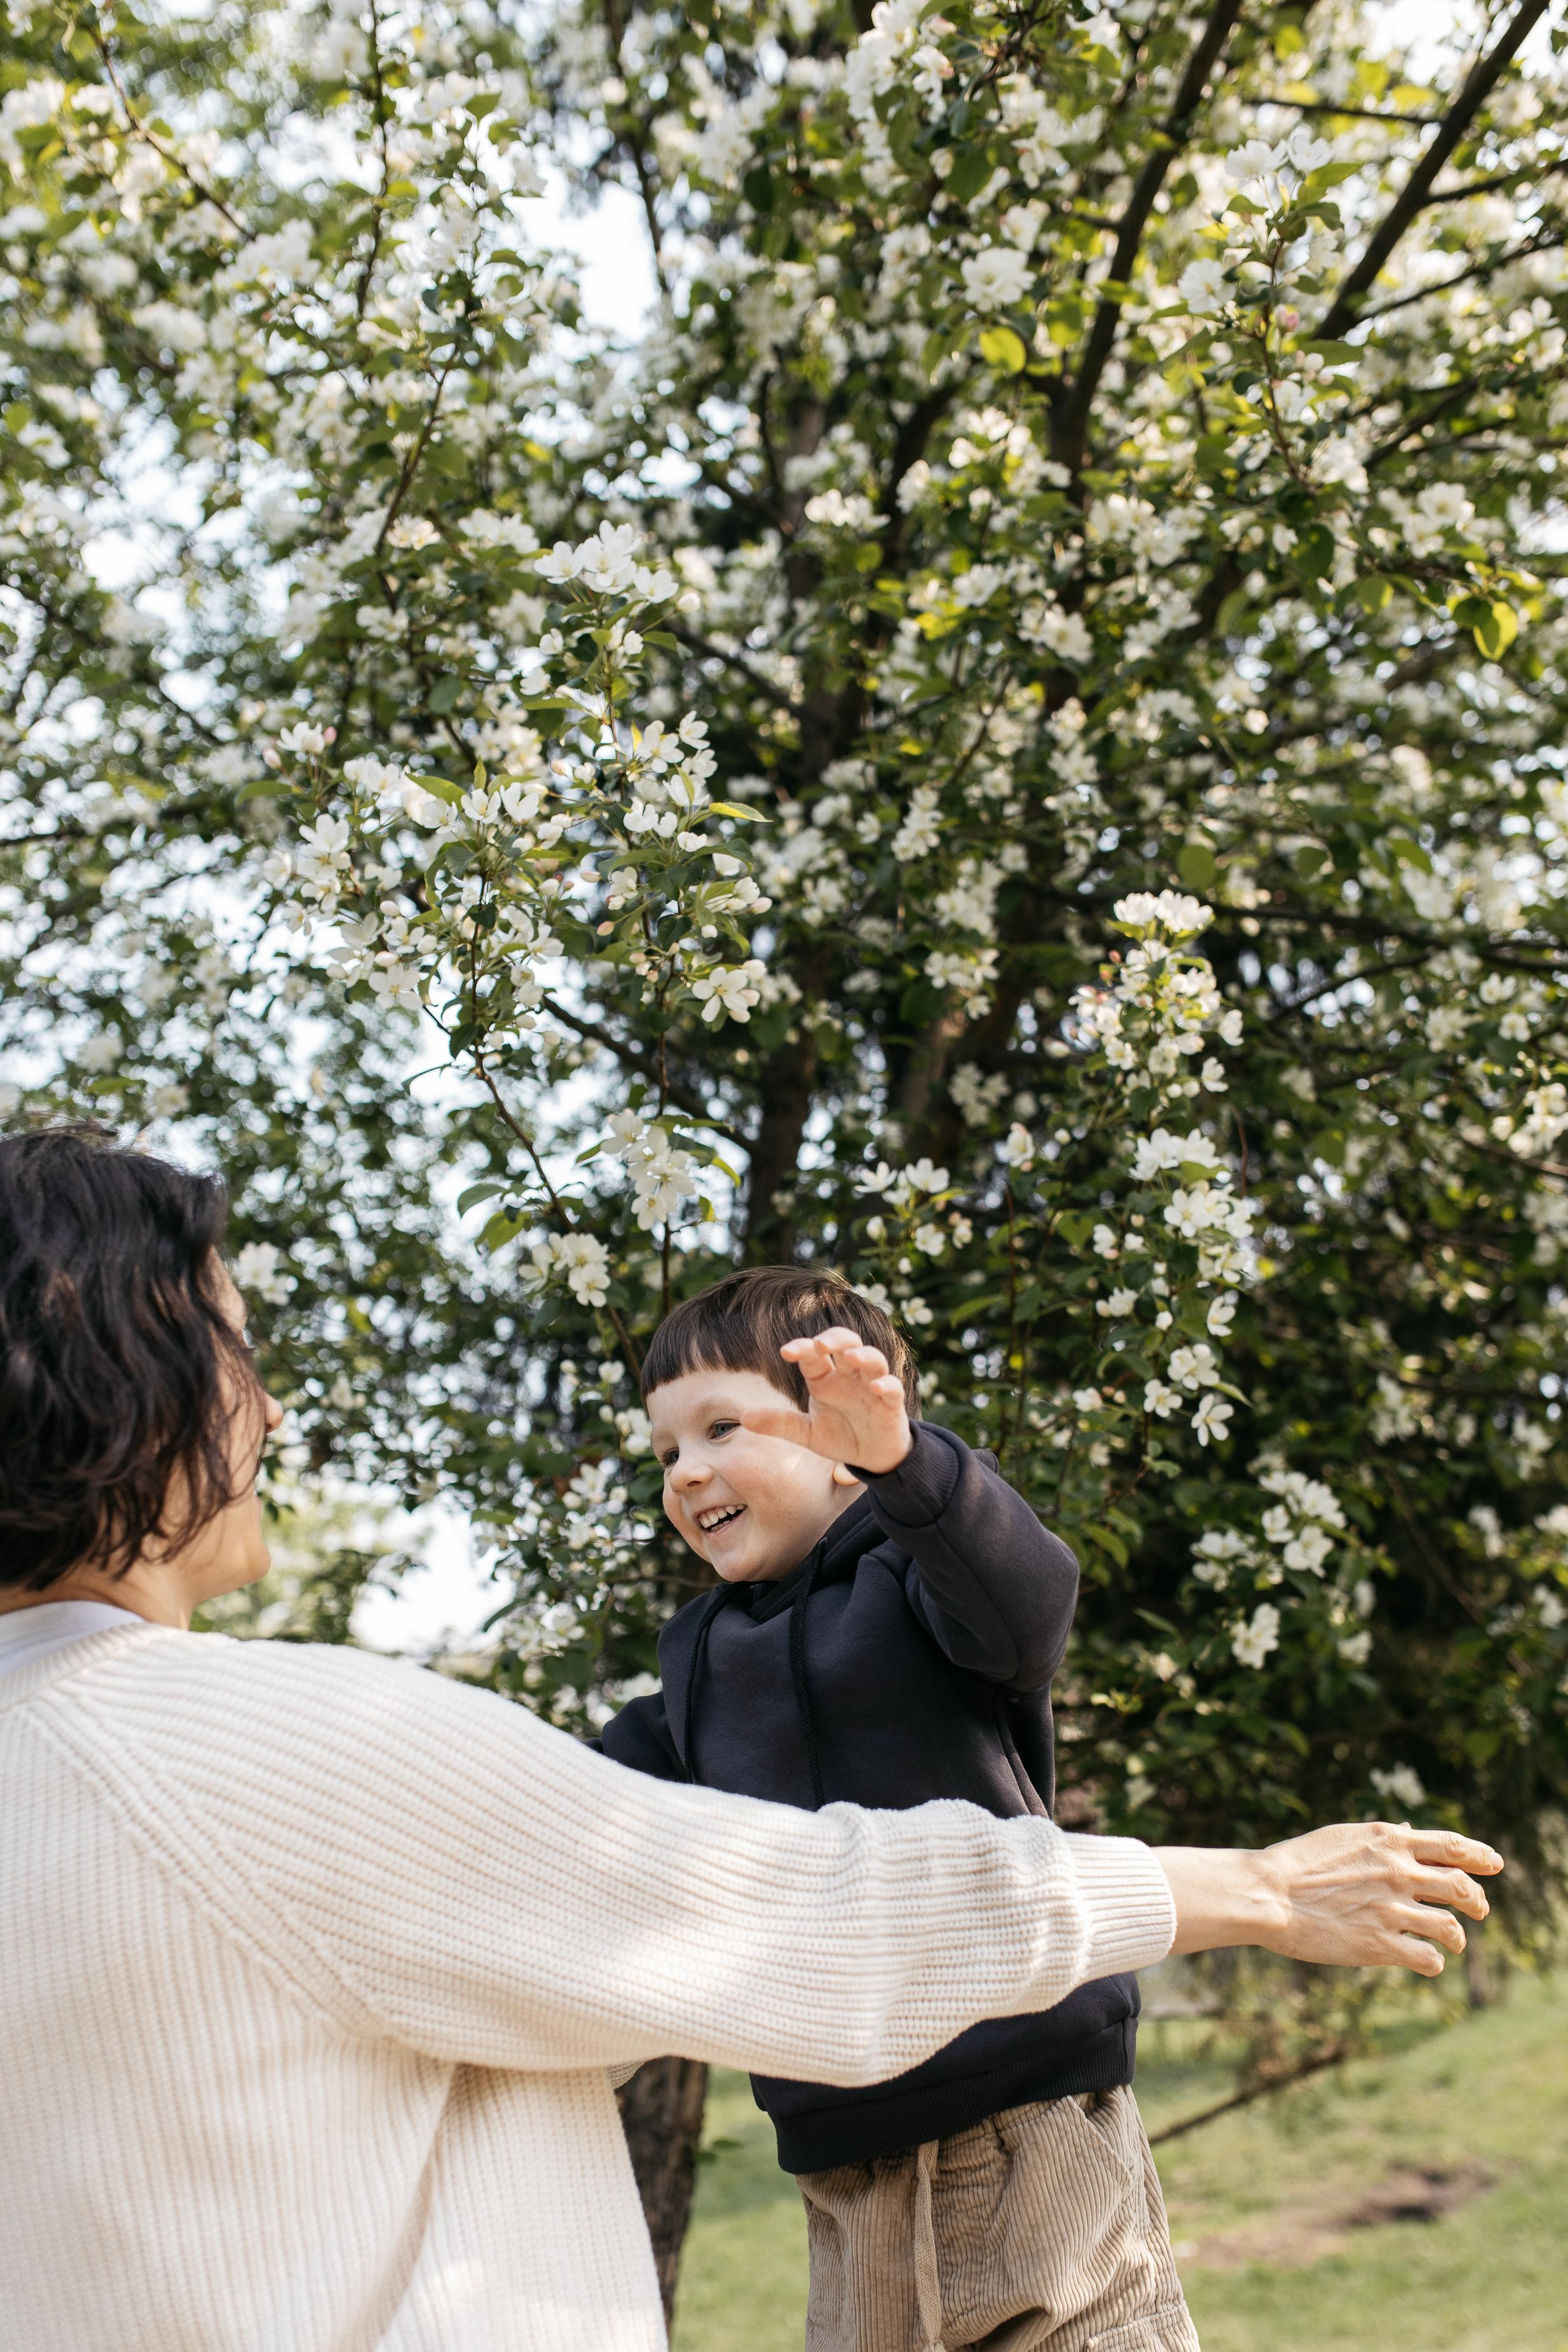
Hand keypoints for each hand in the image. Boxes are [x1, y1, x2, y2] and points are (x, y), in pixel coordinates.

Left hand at [738, 1326, 913, 1476]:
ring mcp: (871, 1386)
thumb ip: (780, 1423)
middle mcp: (848, 1375)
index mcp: (825, 1378)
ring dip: (863, 1354)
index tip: (786, 1352)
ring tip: (851, 1358)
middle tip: (819, 1344)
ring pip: (872, 1358)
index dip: (802, 1348)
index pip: (813, 1354)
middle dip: (834, 1338)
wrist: (872, 1458)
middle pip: (846, 1342)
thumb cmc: (841, 1436)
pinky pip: (893, 1388)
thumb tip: (745, 1419)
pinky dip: (887, 1384)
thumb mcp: (807, 1433)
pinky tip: (877, 1388)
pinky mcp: (891, 1404)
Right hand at [1158, 1821, 1503, 1977]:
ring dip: (1457, 1936)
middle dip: (1477, 1900)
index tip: (1496, 1864)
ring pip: (1450, 1926)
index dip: (1480, 1855)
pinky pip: (1427, 1957)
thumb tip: (1409, 1831)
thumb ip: (1381, 1839)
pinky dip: (1434, 1962)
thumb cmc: (1298, 1864)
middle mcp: (1397, 1871)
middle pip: (1460, 1885)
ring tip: (1452, 1942)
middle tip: (1480, 1910)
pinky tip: (1427, 1962)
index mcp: (1388, 1841)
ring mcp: (1391, 1909)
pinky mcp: (1380, 1944)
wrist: (1268, 1893)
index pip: (1452, 1845)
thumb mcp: (1343, 1837)